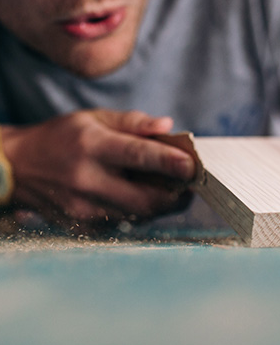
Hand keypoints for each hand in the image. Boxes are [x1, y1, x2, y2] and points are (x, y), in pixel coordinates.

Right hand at [2, 110, 195, 227]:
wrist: (20, 168)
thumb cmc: (62, 138)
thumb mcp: (95, 118)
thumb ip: (133, 122)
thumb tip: (168, 126)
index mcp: (92, 146)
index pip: (138, 156)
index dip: (169, 163)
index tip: (193, 166)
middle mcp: (88, 180)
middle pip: (146, 199)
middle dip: (176, 195)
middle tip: (188, 184)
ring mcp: (85, 209)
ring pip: (140, 215)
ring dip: (161, 203)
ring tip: (166, 187)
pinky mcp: (85, 226)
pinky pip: (126, 222)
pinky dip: (141, 211)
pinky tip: (138, 196)